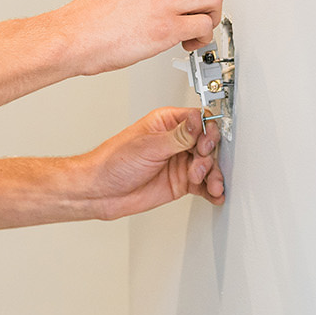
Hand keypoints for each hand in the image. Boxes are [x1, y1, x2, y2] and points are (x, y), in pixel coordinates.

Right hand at [53, 0, 222, 75]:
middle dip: (208, 5)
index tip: (185, 9)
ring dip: (210, 19)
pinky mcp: (168, 27)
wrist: (73, 38)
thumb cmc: (89, 21)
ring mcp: (166, 2)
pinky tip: (188, 44)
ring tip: (194, 33)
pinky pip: (204, 27)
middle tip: (196, 20)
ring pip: (214, 0)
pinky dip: (202, 38)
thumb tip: (165, 4)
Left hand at [81, 106, 223, 218]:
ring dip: (213, 175)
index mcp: (166, 123)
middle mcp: (175, 141)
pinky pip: (203, 184)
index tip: (207, 144)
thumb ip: (178, 136)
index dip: (207, 132)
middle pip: (208, 143)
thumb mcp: (148, 146)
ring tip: (211, 185)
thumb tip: (197, 120)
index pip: (198, 120)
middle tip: (201, 166)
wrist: (100, 191)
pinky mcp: (180, 182)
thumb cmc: (113, 162)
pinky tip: (215, 194)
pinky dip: (211, 190)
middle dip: (210, 156)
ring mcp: (179, 162)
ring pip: (208, 165)